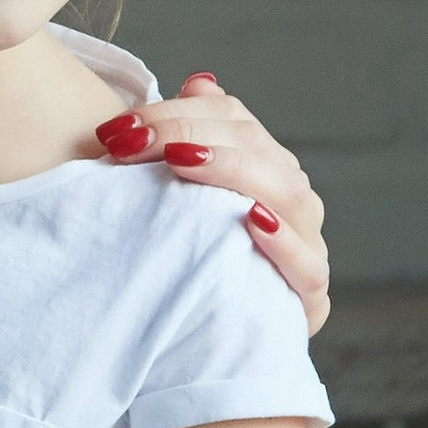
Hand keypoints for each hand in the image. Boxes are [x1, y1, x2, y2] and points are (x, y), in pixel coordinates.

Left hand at [90, 73, 330, 337]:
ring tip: (184, 160)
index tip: (119, 128)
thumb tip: (200, 83)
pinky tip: (252, 221)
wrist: (205, 344)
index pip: (233, 120)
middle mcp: (292, 199)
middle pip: (258, 149)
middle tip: (132, 143)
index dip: (177, 113)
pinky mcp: (308, 300)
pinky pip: (307, 267)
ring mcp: (307, 246)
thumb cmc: (188, 260)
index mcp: (266, 166)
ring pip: (289, 195)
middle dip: (191, 135)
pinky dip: (283, 242)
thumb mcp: (182, 200)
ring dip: (236, 173)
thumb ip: (192, 137)